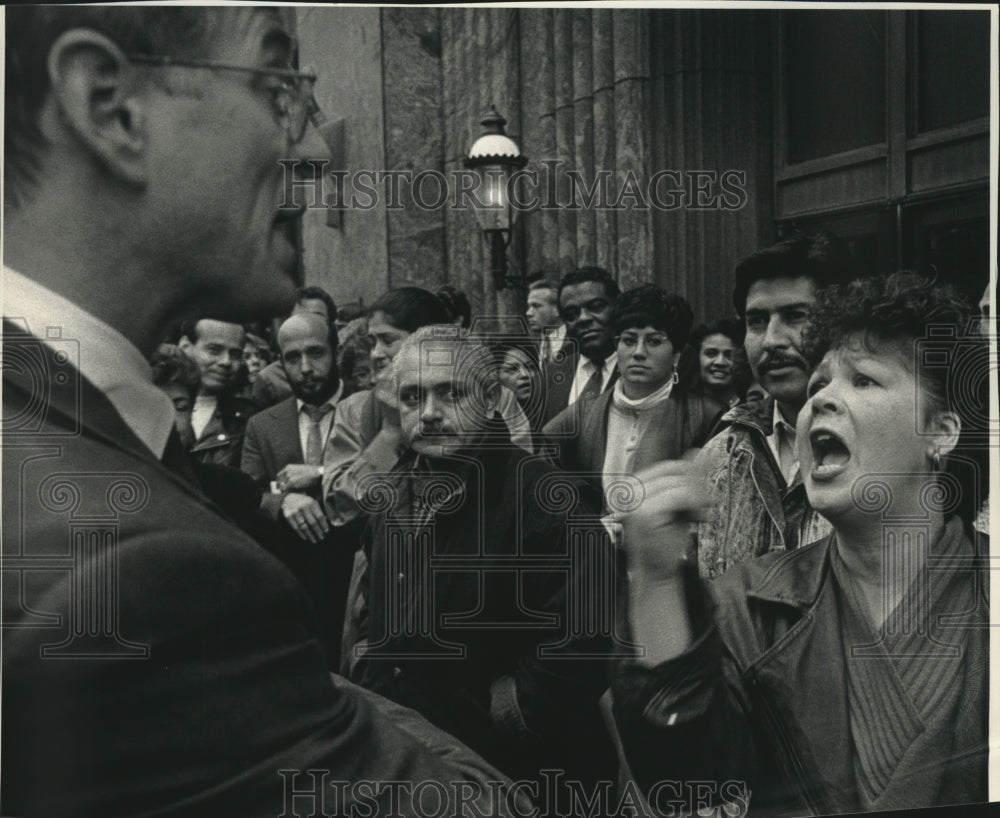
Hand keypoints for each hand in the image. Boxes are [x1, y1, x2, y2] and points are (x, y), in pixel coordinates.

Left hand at [276, 463, 321, 491]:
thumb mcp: (298, 469)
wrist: (316, 473)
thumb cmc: (310, 473)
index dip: (279, 481)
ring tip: (289, 491)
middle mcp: (287, 471)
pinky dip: (287, 491)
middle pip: (278, 481)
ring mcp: (288, 476)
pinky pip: (285, 489)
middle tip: (282, 490)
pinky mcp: (291, 482)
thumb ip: (291, 474)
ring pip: (281, 485)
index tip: (280, 485)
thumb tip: (286, 482)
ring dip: (284, 489)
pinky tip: (291, 492)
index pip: (278, 475)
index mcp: (288, 467)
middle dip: (280, 486)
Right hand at [280, 493, 329, 542]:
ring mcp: (295, 512)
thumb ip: (319, 511)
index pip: (319, 516)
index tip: (326, 531)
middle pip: (312, 523)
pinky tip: (305, 537)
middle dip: (318, 532)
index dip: (323, 525)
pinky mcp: (288, 516)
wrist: (288, 498)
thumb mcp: (312, 502)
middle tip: (321, 538)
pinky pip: (296, 528)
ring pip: (304, 527)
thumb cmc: (304, 502)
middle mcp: (303, 507)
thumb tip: (326, 522)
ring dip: (310, 535)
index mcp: (311, 503)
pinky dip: (301, 534)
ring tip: (314, 540)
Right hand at [619, 458, 710, 584]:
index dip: (690, 475)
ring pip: (680, 483)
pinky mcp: (644, 512)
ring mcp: (634, 501)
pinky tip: (697, 519)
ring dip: (698, 500)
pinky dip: (695, 505)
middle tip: (708, 505)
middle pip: (673, 471)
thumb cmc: (665, 542)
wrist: (657, 573)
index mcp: (632, 487)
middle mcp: (629, 492)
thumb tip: (696, 452)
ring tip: (700, 516)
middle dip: (696, 487)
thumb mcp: (679, 504)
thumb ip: (685, 478)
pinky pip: (681, 495)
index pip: (666, 467)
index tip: (704, 493)